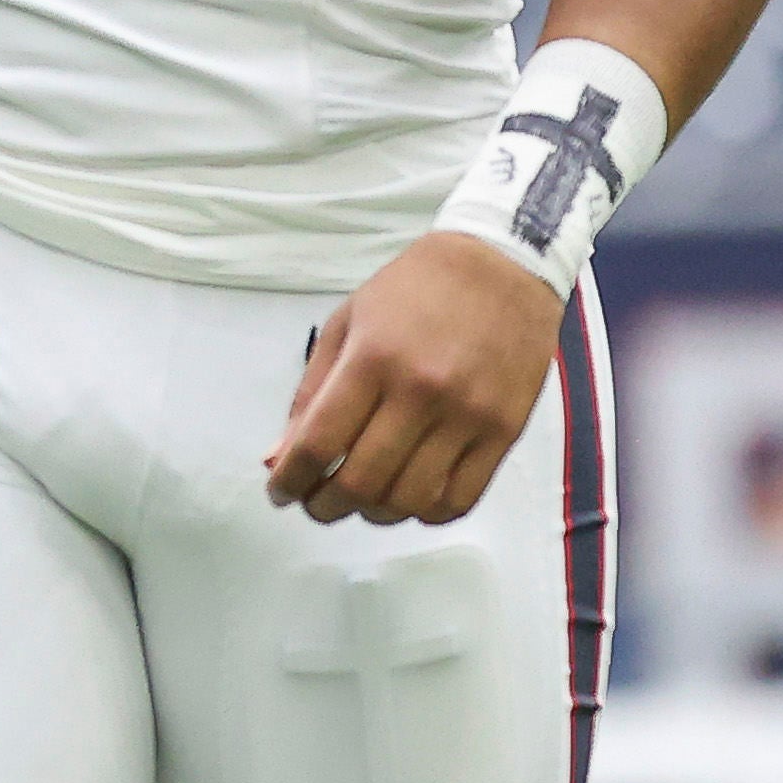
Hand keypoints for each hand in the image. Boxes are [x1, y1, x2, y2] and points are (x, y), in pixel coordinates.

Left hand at [264, 232, 563, 525]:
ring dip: (373, 515)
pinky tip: (409, 500)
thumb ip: (311, 394)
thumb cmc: (414, 291)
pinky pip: (461, 498)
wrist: (501, 266)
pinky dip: (427, 514)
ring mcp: (466, 415)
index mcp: (372, 359)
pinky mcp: (504, 431)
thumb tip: (278, 457)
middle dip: (325, 507)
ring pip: (410, 499)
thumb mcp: (347, 324)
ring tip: (360, 504)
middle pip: (361, 481)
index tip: (279, 492)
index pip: (319, 442)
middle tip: (315, 505)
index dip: (290, 479)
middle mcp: (419, 391)